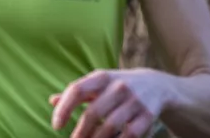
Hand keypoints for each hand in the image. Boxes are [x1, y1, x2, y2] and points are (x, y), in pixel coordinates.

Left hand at [50, 69, 166, 136]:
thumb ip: (77, 93)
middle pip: (93, 113)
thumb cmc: (117, 86)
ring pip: (110, 126)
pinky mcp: (148, 115)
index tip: (56, 126)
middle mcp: (118, 86)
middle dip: (80, 132)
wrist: (156, 85)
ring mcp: (135, 100)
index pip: (77, 90)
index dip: (64, 109)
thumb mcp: (98, 84)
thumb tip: (52, 101)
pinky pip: (129, 134)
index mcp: (102, 76)